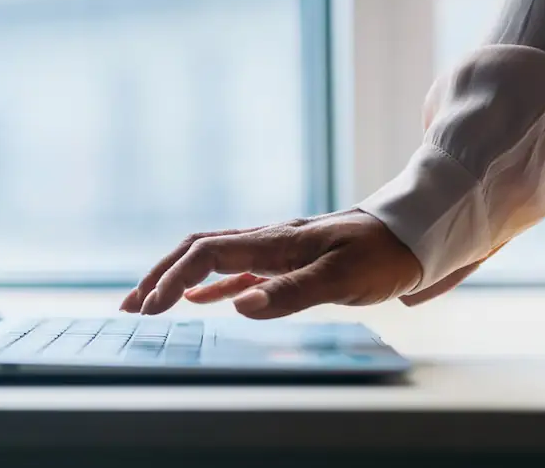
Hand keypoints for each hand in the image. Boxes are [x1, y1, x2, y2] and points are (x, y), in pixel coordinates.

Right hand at [119, 209, 423, 318]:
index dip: (173, 280)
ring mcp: (275, 250)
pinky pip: (236, 269)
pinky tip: (201, 301)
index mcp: (273, 242)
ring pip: (211, 258)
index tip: (151, 310)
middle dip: (159, 276)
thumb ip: (290, 293)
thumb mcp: (341, 279)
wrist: (413, 233)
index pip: (206, 254)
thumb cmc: (382, 255)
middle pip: (196, 250)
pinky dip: (209, 284)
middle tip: (130, 307)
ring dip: (177, 279)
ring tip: (149, 304)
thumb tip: (238, 306)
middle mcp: (266, 241)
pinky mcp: (287, 261)